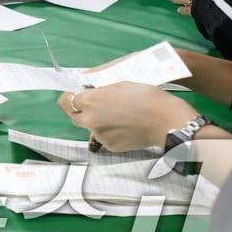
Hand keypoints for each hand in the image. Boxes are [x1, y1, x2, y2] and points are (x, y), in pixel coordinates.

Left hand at [57, 82, 196, 152]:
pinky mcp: (111, 146)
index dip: (70, 98)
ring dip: (96, 123)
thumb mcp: (119, 84)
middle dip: (80, 111)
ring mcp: (100, 135)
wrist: (166, 120)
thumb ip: (100, 91)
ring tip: (116, 117)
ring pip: (90, 128)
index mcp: (90, 101)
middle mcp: (90, 120)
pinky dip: (109, 133)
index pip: (65, 101)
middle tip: (94, 107)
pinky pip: (104, 138)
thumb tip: (89, 93)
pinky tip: (124, 127)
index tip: (75, 96)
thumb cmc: (145, 96)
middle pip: (74, 117)